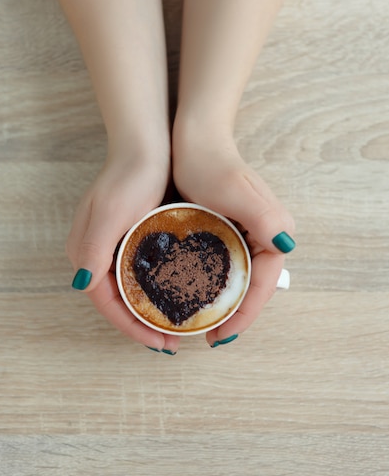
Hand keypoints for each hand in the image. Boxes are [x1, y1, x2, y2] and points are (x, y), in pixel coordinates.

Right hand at [66, 152, 179, 353]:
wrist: (146, 146)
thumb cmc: (130, 177)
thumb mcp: (110, 214)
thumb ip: (93, 249)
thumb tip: (82, 284)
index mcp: (84, 252)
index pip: (106, 304)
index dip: (132, 328)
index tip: (160, 343)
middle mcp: (93, 253)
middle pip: (116, 301)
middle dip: (142, 325)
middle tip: (172, 341)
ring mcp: (110, 245)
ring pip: (128, 290)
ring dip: (149, 310)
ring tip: (176, 325)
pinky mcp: (128, 237)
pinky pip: (137, 274)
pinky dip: (154, 290)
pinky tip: (175, 296)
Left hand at [172, 136, 294, 347]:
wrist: (194, 140)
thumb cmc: (210, 163)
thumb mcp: (236, 191)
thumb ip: (265, 218)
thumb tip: (284, 247)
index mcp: (274, 232)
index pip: (263, 286)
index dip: (243, 316)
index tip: (220, 336)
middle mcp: (265, 237)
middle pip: (252, 288)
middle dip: (233, 315)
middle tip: (207, 335)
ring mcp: (247, 235)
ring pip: (238, 280)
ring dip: (221, 303)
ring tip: (199, 323)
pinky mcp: (229, 232)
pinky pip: (224, 267)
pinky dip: (211, 285)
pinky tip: (192, 296)